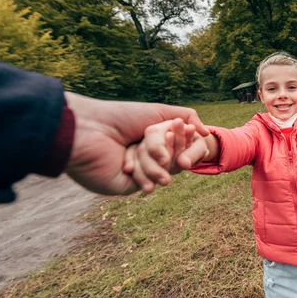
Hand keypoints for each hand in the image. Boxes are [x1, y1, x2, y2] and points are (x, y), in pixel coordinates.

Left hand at [63, 93, 208, 194]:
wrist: (90, 131)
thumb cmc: (121, 117)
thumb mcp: (160, 111)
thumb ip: (188, 116)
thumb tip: (206, 133)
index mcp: (147, 140)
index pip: (175, 146)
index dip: (185, 141)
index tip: (194, 134)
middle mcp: (141, 156)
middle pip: (171, 160)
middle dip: (176, 152)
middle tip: (178, 142)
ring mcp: (134, 172)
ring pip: (161, 172)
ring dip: (160, 164)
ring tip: (158, 155)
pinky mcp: (125, 186)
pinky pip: (146, 183)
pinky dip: (147, 175)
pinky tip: (137, 167)